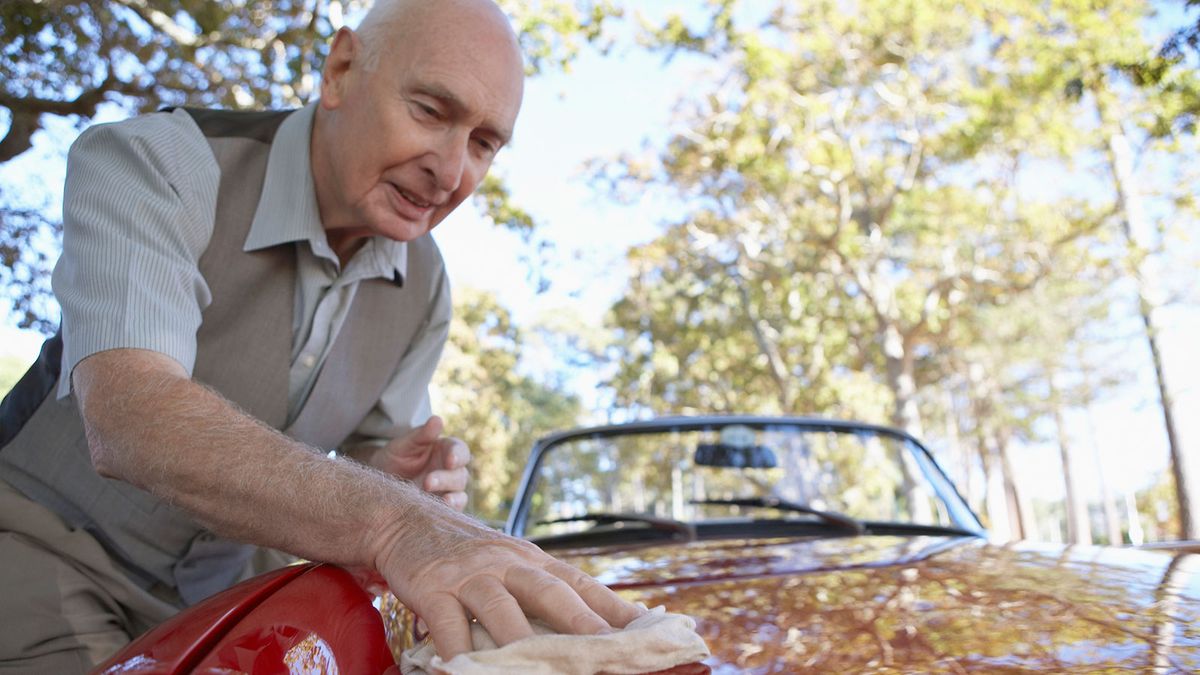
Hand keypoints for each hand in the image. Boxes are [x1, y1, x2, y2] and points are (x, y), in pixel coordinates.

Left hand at [370, 416, 470, 510]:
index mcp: (445, 450)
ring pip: (460, 494)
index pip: (459, 451)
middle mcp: (450, 471)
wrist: (380, 481)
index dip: (457, 455)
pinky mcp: (441, 508)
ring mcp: (447, 491)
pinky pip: (452, 512)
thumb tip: (437, 419)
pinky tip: (441, 511)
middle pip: (460, 474)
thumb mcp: (403, 444)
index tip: (449, 460)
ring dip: (453, 498)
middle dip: (446, 479)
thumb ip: (421, 434)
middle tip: (428, 482)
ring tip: (443, 501)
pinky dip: (450, 512)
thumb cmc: (394, 457)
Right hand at [371, 496, 645, 661]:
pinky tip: (469, 669)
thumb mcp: (509, 563)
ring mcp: (471, 576)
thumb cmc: (463, 552)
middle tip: (609, 650)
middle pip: (552, 594)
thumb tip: (589, 627)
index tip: (650, 631)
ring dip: (525, 643)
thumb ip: (542, 593)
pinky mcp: (433, 588)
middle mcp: (508, 564)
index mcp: (533, 560)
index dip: (616, 609)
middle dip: (584, 625)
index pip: (583, 585)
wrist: (403, 519)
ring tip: (546, 669)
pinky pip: (450, 626)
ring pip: (504, 612)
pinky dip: (459, 652)